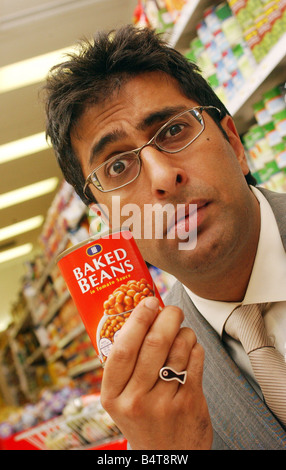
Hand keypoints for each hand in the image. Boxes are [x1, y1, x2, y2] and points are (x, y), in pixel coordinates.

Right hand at [100, 297, 212, 449]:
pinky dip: (195, 347)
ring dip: (183, 332)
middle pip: (153, 343)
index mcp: (113, 395)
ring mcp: (164, 404)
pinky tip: (191, 349)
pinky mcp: (189, 404)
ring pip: (178, 349)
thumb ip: (125, 367)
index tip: (147, 303)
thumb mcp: (121, 400)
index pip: (123, 348)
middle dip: (166, 317)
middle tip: (171, 310)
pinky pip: (195, 361)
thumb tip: (138, 319)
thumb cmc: (143, 419)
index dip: (137, 320)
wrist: (166, 457)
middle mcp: (136, 400)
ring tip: (182, 332)